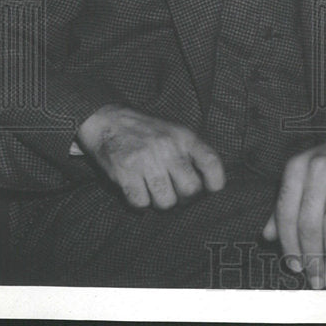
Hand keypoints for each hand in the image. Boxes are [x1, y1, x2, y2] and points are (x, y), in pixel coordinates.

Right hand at [76, 103, 225, 208]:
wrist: (109, 122)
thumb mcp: (177, 133)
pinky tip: (138, 189)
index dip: (216, 182)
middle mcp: (168, 147)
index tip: (210, 190)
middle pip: (190, 190)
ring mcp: (146, 160)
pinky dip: (140, 202)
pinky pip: (140, 203)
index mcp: (185, 137)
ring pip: (166, 202)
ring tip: (155, 191)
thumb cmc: (148, 133)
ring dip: (161, 203)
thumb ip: (193, 154)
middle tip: (175, 194)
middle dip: (185, 199)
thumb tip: (209, 186)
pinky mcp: (125, 172)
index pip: (211, 163)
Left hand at [262, 123, 325, 289]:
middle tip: (317, 278)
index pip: (286, 215)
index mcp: (296, 169)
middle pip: (308, 225)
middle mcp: (316, 171)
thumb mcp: (304, 174)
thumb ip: (285, 203)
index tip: (295, 267)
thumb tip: (268, 235)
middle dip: (312, 258)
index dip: (289, 246)